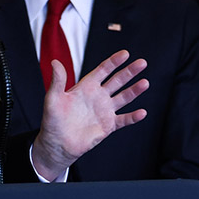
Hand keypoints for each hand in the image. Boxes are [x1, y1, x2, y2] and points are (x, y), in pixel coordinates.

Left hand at [31, 51, 148, 179]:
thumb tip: (55, 62)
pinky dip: (133, 117)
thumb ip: (57, 81)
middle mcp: (98, 96)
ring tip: (145, 83)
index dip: (114, 62)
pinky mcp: (108, 125)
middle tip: (142, 63)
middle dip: (130, 72)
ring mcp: (105, 110)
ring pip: (124, 97)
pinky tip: (142, 112)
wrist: (57, 144)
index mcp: (86, 87)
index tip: (125, 54)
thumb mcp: (53, 99)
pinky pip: (124, 119)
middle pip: (118, 80)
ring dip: (135, 90)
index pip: (103, 70)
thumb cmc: (53, 121)